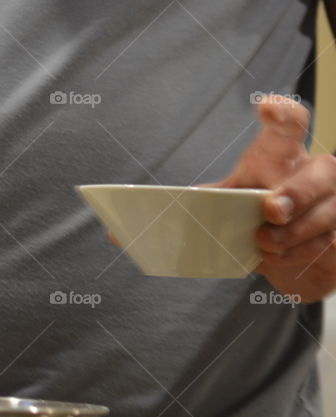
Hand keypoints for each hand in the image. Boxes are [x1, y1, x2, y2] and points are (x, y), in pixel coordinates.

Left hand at [212, 96, 335, 302]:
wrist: (293, 253)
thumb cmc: (261, 213)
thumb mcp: (235, 200)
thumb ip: (208, 201)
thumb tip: (150, 218)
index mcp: (285, 155)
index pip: (290, 125)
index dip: (282, 115)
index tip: (266, 108)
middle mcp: (319, 172)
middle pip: (320, 173)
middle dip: (296, 193)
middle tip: (271, 210)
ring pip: (323, 217)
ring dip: (290, 235)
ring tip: (264, 242)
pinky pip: (325, 246)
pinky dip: (296, 255)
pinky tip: (278, 255)